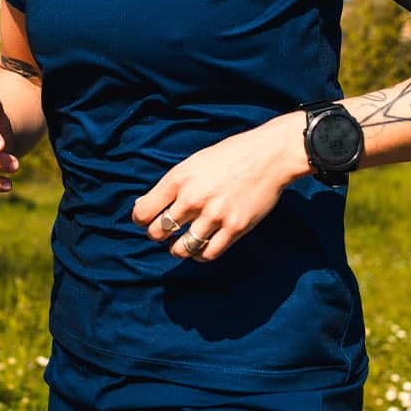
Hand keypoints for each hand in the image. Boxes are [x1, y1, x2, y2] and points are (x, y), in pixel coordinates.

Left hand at [132, 113, 306, 261]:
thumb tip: (143, 206)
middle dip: (158, 236)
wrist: (269, 155)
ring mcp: (214, 215)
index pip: (143, 212)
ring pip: (181, 249)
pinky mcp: (234, 228)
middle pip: (158, 233)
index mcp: (179, 179)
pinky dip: (200, 255)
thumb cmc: (230, 156)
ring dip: (178, 250)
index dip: (141, 221)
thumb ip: (171, 185)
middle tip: (166, 233)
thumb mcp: (194, 162)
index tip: (147, 222)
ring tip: (182, 244)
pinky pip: (208, 254)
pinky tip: (202, 247)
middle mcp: (193, 198)